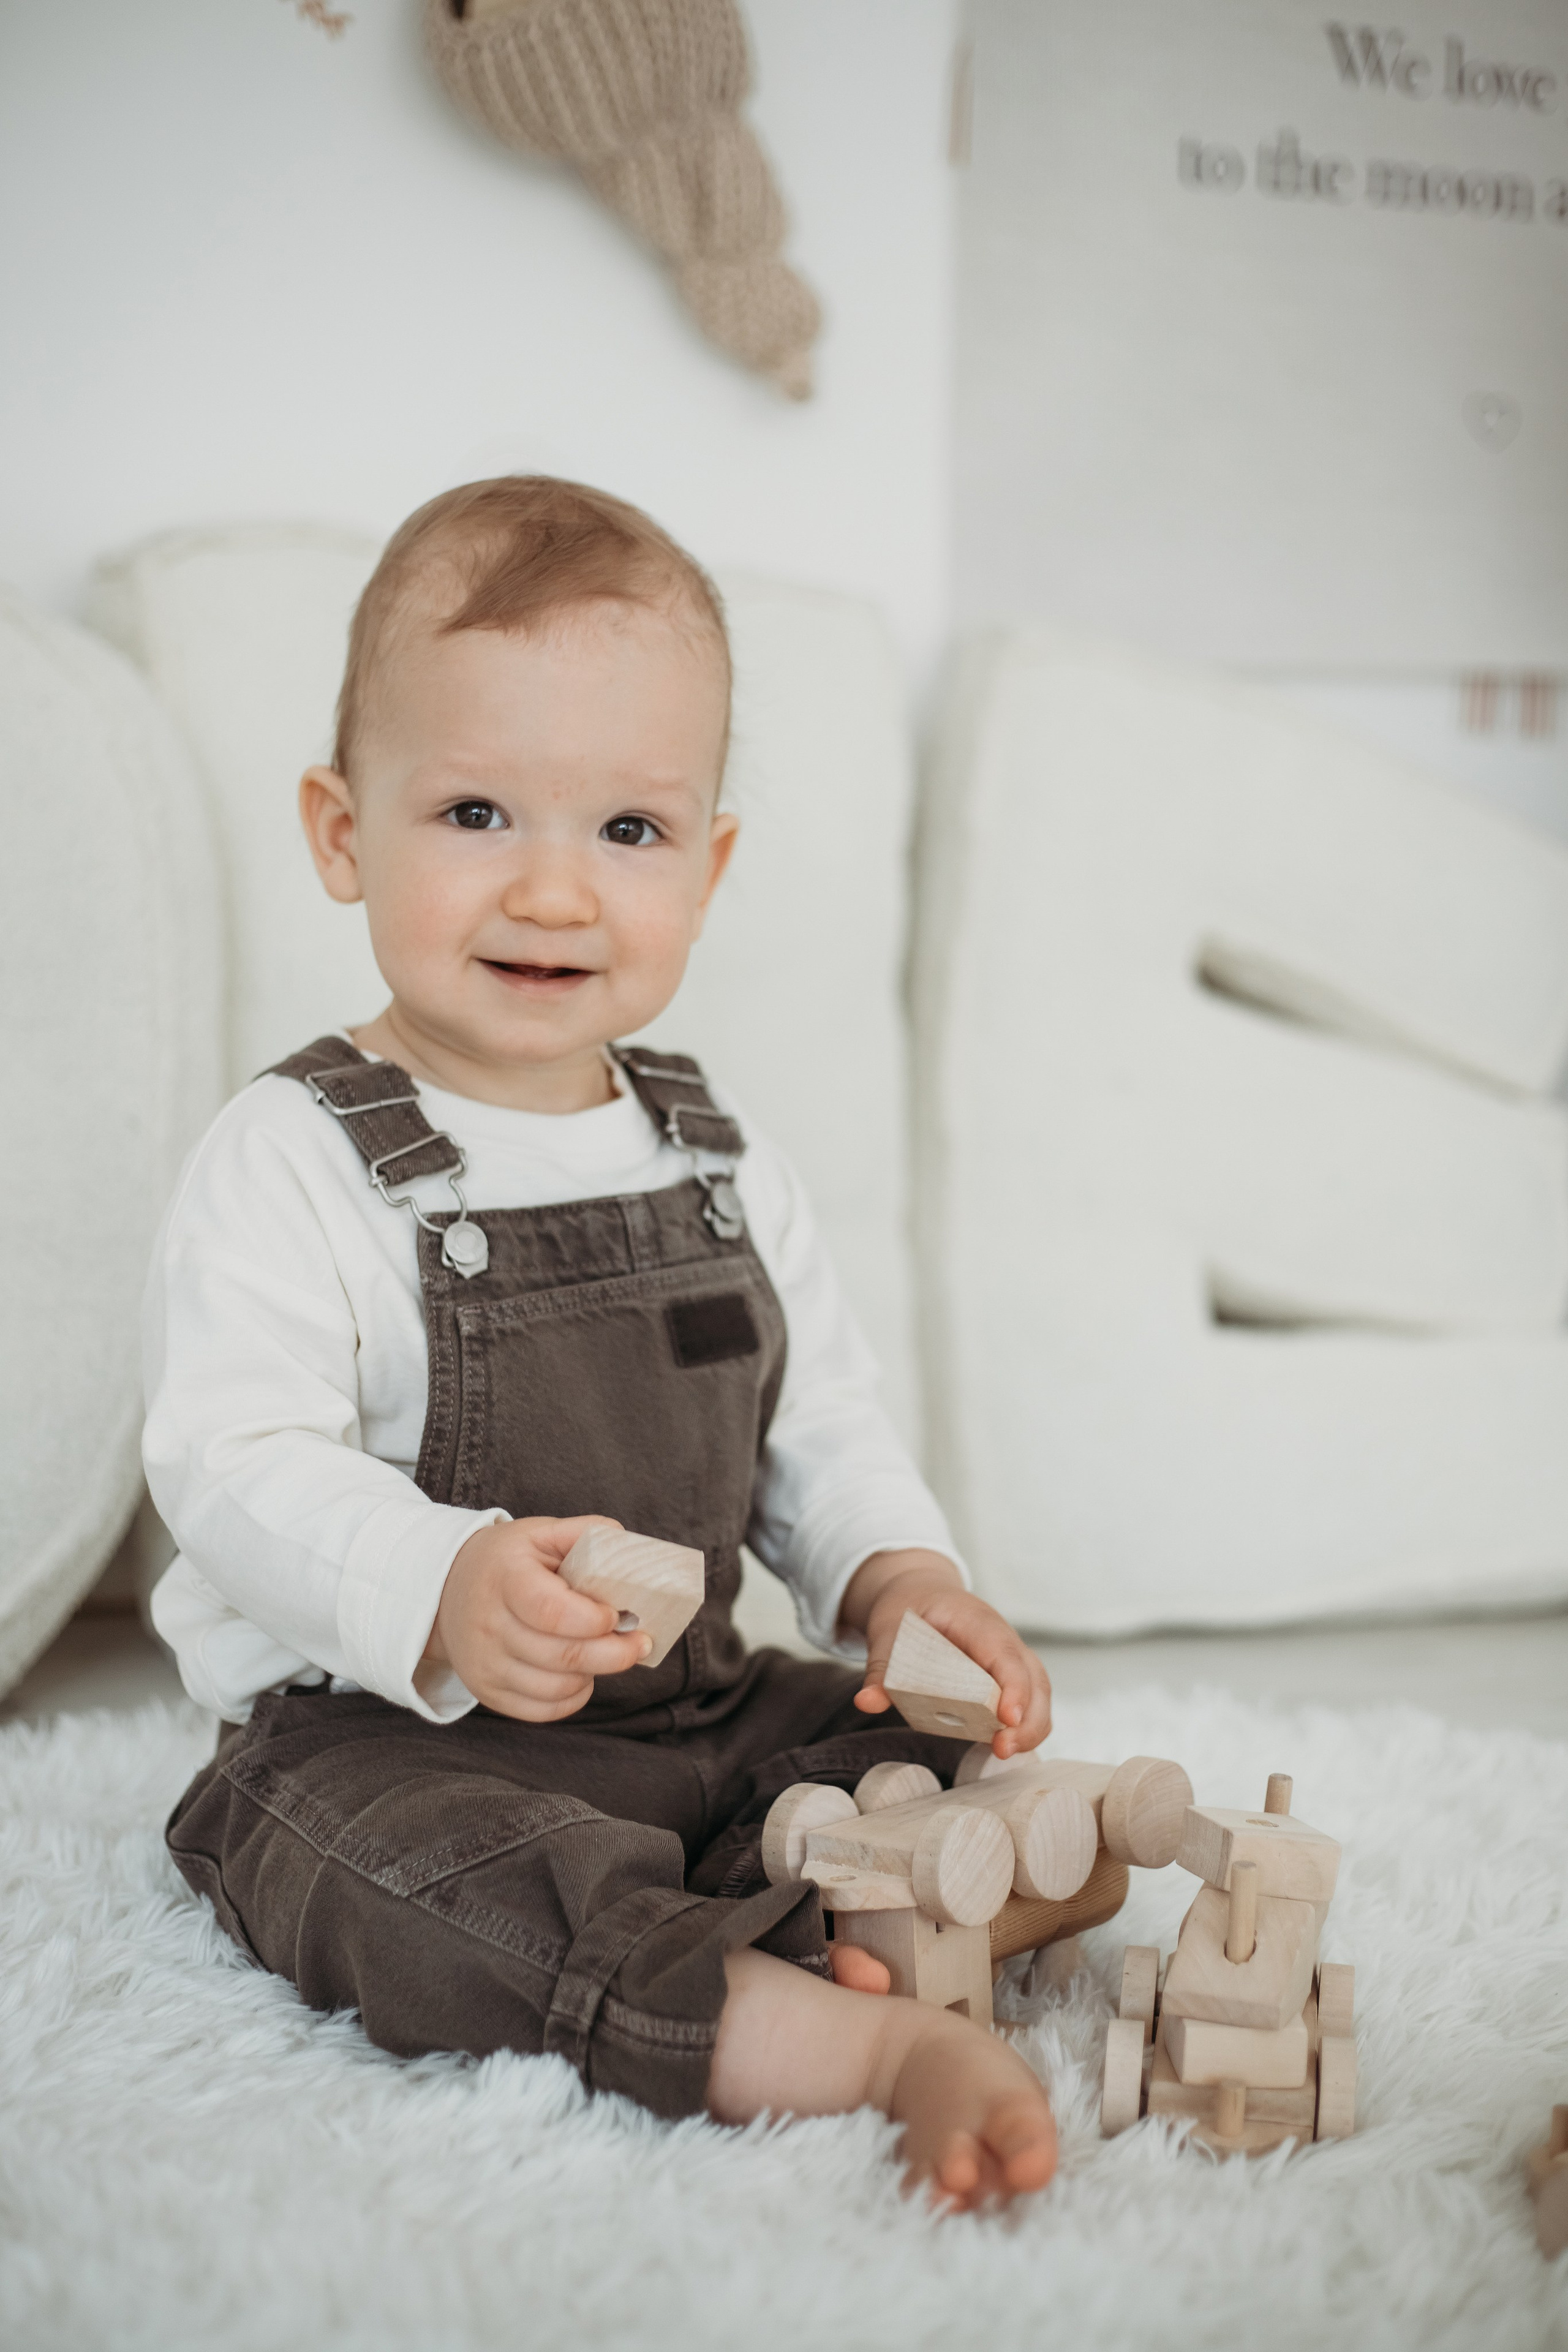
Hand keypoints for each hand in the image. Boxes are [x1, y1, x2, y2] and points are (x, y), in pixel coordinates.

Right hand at [422, 1515, 650, 1720]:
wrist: (445, 1592)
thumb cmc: (504, 1562)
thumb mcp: (538, 1533)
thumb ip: (583, 1533)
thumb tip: (625, 1545)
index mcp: (504, 1579)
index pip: (551, 1611)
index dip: (593, 1619)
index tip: (617, 1613)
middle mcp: (489, 1626)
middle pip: (562, 1656)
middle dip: (614, 1653)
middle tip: (639, 1641)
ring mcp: (486, 1665)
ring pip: (556, 1687)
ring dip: (595, 1673)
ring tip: (608, 1653)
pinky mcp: (488, 1692)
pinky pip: (542, 1710)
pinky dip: (574, 1696)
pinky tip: (583, 1673)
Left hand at [838, 1549, 1051, 1760]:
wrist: (920, 1592)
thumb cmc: (909, 1608)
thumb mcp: (887, 1630)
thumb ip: (881, 1667)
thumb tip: (867, 1702)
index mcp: (977, 1621)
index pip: (1004, 1654)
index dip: (1013, 1686)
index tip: (1007, 1718)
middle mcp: (1002, 1638)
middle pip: (1034, 1678)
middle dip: (1028, 1718)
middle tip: (1003, 1749)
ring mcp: (1010, 1658)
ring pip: (1038, 1692)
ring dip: (1030, 1726)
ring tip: (1004, 1751)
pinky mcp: (1007, 1677)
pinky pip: (1029, 1701)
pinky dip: (1024, 1726)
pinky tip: (1003, 1745)